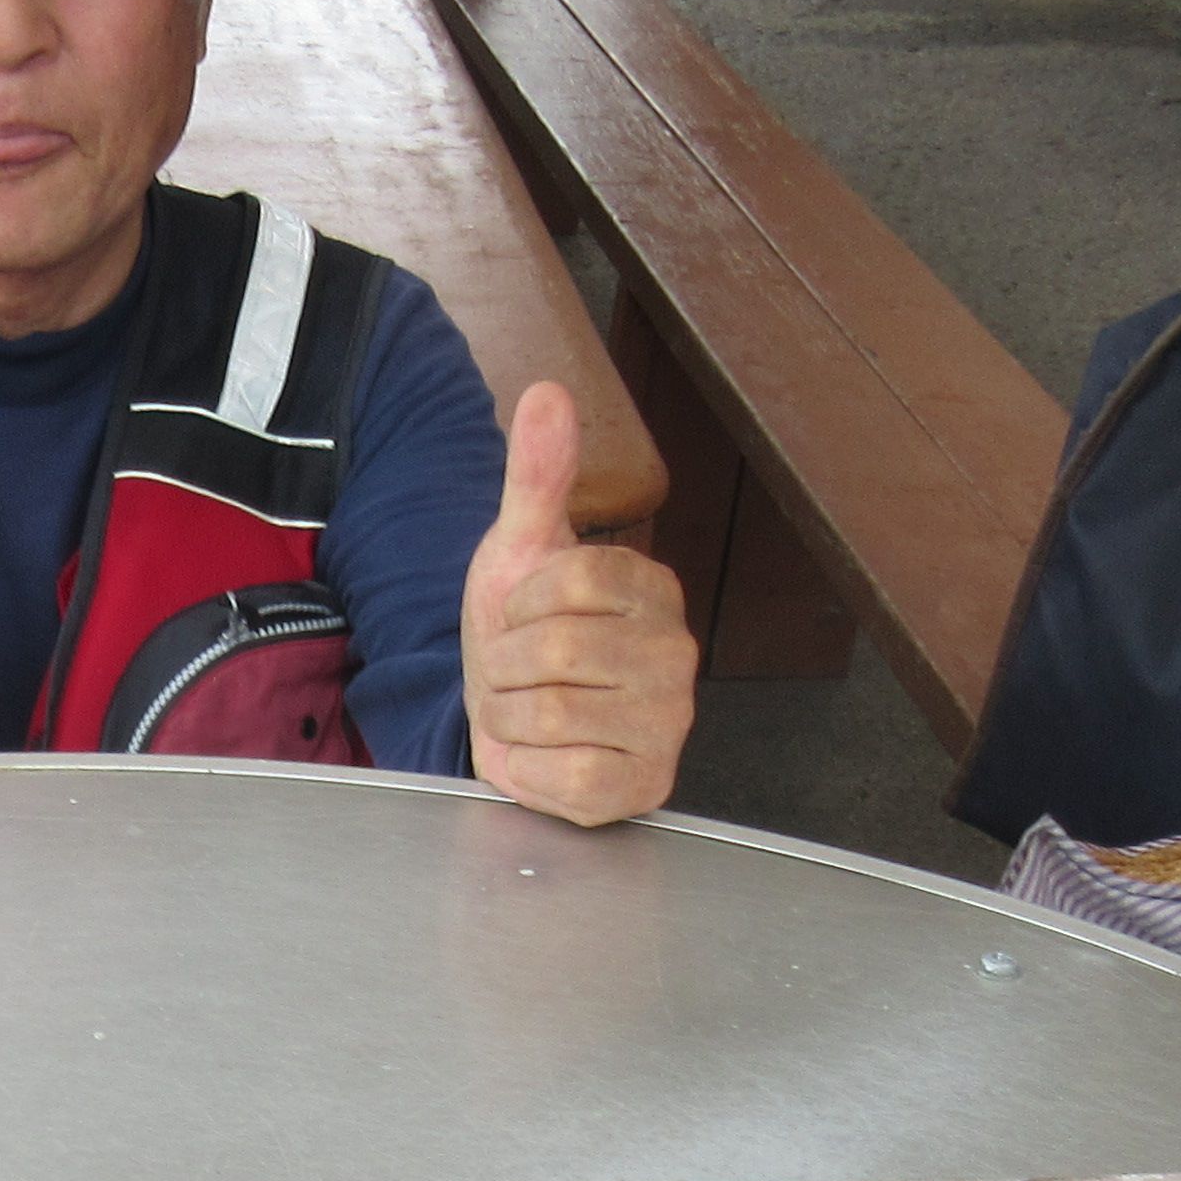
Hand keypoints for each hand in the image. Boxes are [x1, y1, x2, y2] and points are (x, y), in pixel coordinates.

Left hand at [459, 382, 698, 827]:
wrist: (510, 713)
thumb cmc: (523, 632)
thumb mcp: (520, 550)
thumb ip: (536, 476)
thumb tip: (547, 394)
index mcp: (653, 589)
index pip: (574, 579)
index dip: (521, 602)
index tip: (520, 613)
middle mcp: (676, 654)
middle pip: (560, 648)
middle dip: (504, 662)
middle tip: (511, 669)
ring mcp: (667, 725)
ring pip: (552, 713)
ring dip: (507, 714)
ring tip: (521, 707)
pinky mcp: (642, 787)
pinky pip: (561, 777)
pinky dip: (524, 767)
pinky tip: (537, 753)